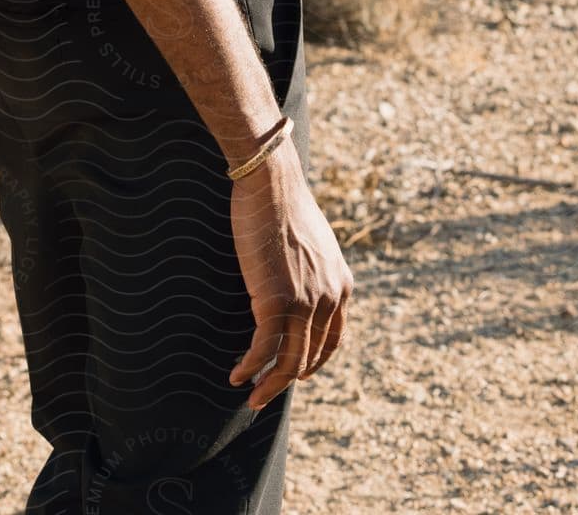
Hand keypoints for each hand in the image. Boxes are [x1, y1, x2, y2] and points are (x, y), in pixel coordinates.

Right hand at [226, 140, 352, 409]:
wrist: (272, 183)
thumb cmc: (283, 203)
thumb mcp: (312, 241)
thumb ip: (313, 267)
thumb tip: (298, 276)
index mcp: (342, 284)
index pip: (332, 339)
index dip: (314, 361)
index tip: (296, 374)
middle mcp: (330, 298)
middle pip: (310, 357)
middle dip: (287, 380)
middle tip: (265, 393)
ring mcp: (305, 302)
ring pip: (290, 362)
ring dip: (269, 385)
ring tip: (250, 395)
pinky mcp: (276, 301)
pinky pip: (264, 349)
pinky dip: (250, 367)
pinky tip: (235, 374)